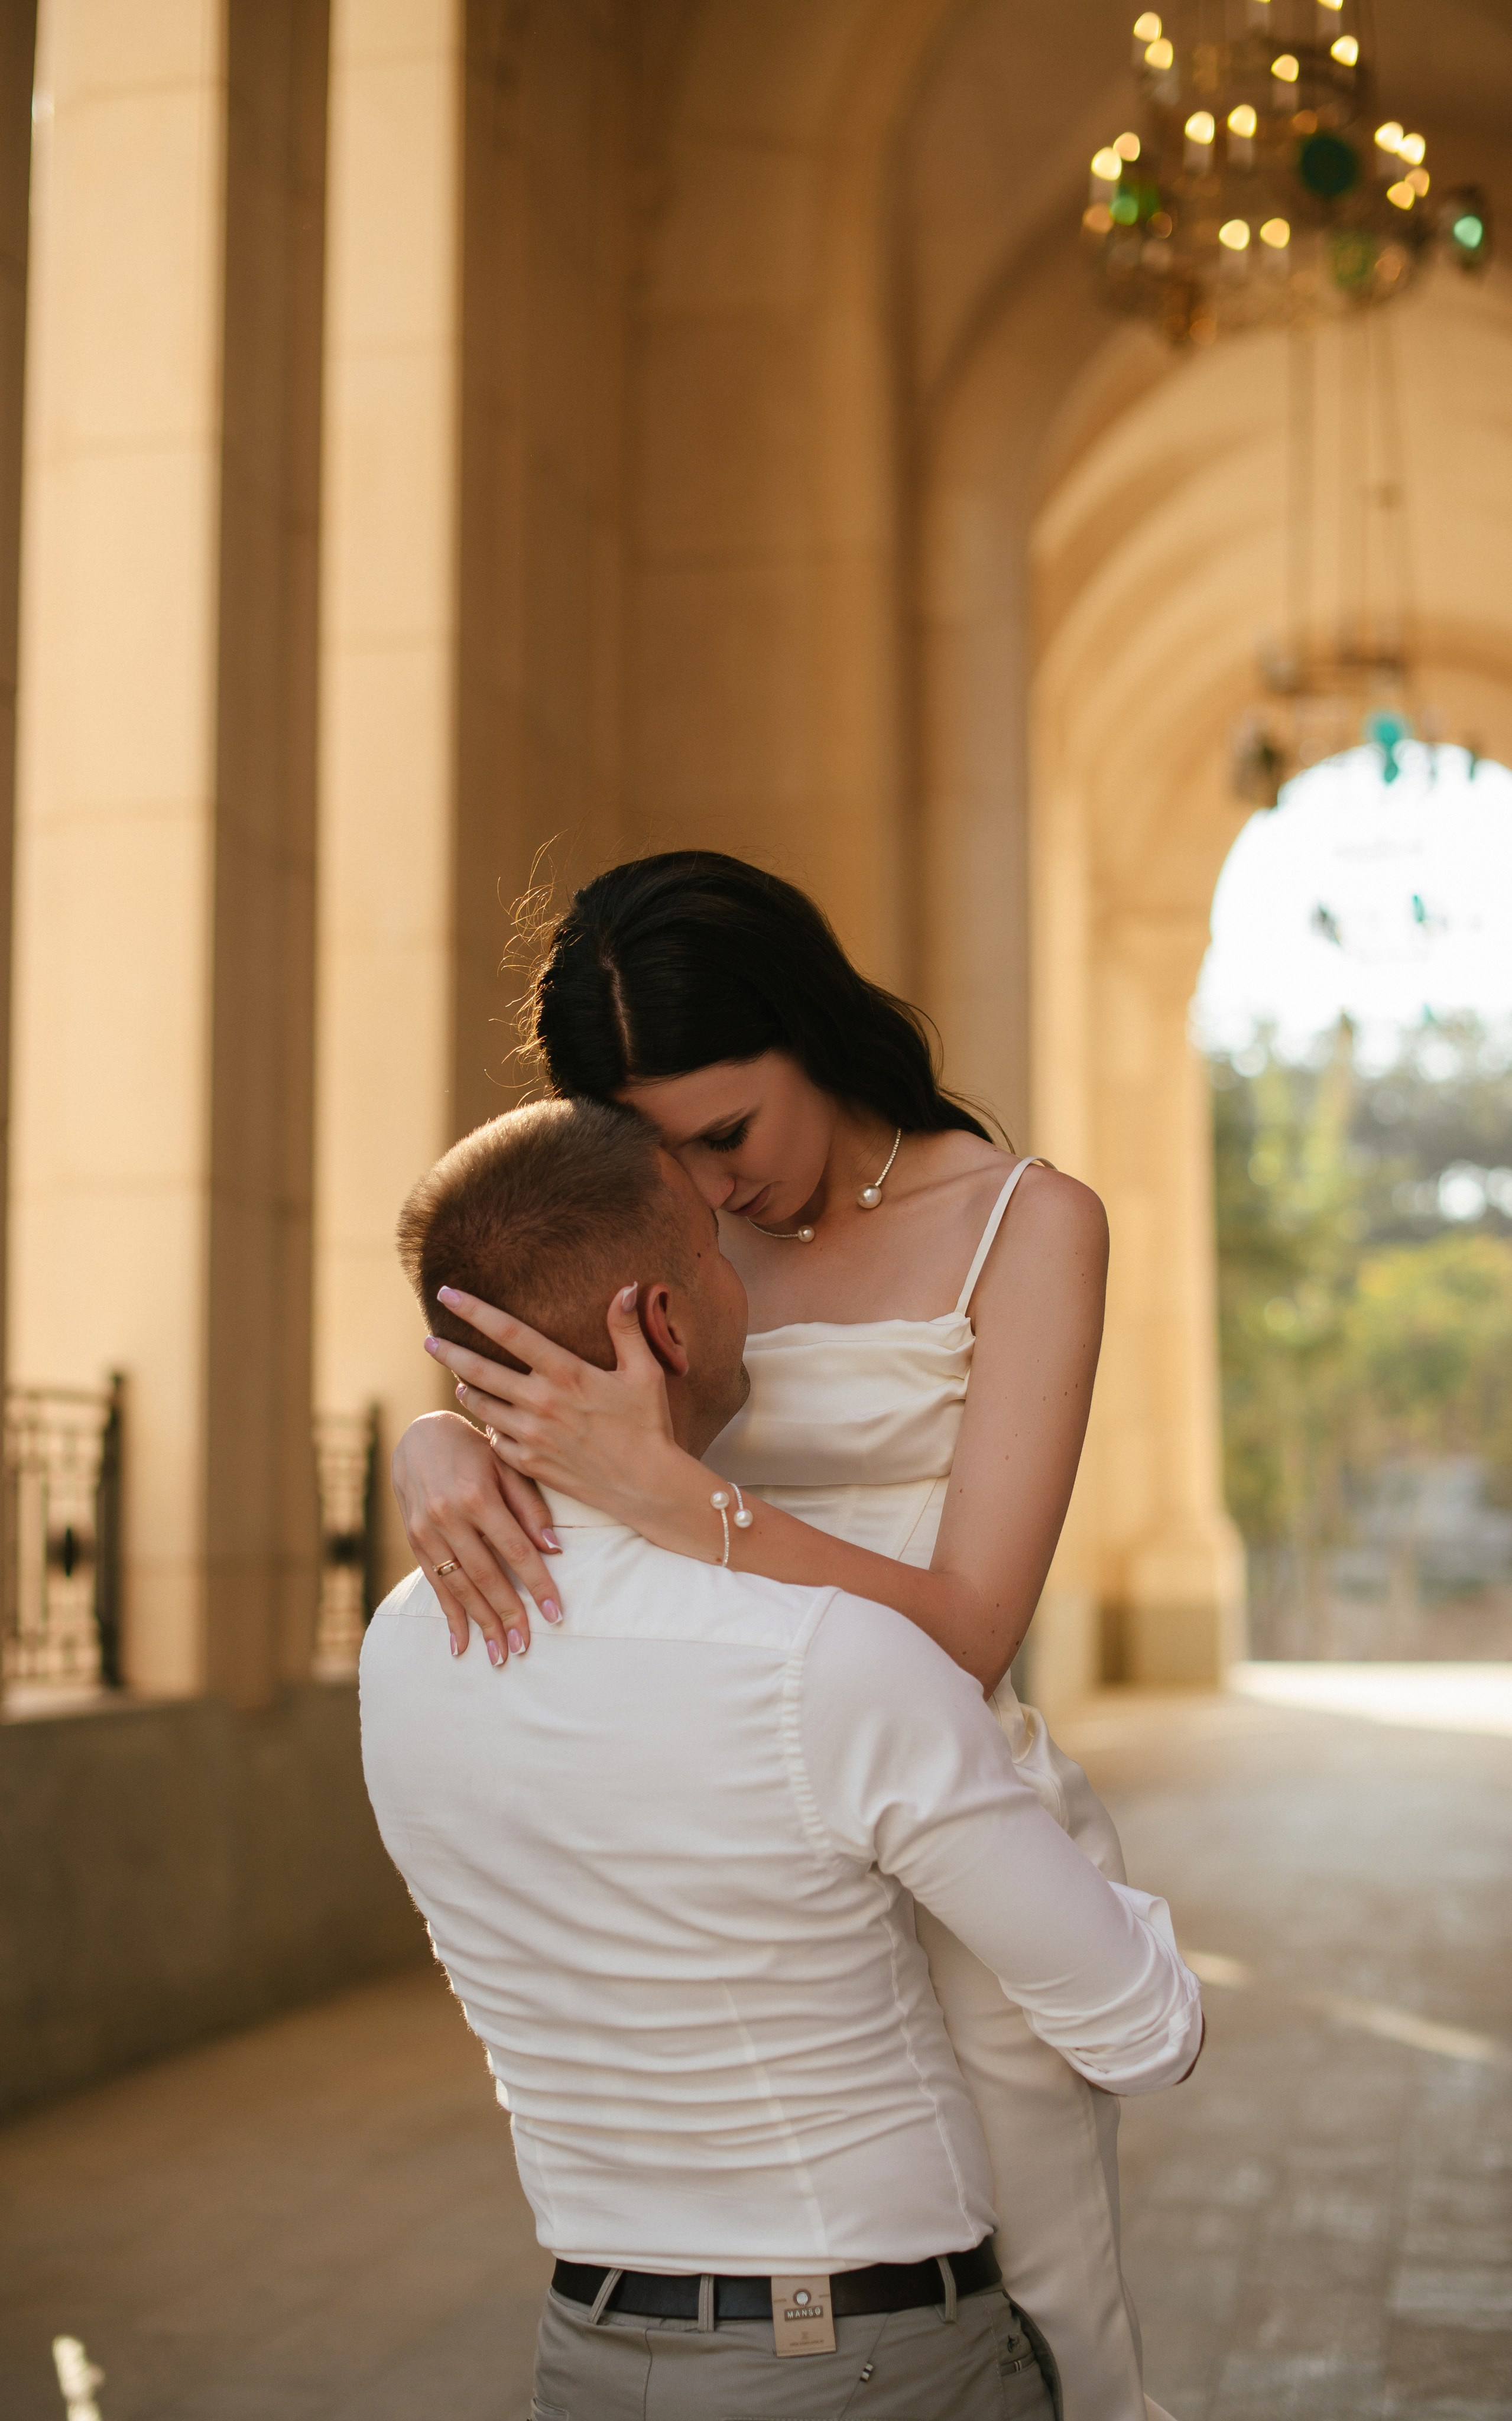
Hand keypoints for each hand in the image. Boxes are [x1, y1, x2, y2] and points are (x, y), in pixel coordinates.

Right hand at [390, 1411, 563, 1662]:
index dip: (537, 1584)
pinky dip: (449, 1616)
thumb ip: (531, 1507)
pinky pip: (434, 1585)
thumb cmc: (475, 1450)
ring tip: (500, 1655)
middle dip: (507, 1615)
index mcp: (478, 1496)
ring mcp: (427, 1532)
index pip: (515, 1551)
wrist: (419, 1437)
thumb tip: (555, 1549)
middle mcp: (448, 1517)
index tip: (556, 1614)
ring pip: (458, 1587)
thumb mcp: (508, 1466)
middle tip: (525, 1647)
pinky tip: (461, 1644)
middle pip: (485, 1575)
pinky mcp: (414, 1542)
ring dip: (480, 1624)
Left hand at [423, 1283, 678, 1512]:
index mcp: (566, 1373)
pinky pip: (494, 1439)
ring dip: (465, 1389)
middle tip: (429, 1340)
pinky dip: (487, 1426)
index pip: (509, 1332)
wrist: (645, 1485)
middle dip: (449, 1352)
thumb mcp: (644, 1371)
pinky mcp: (529, 1463)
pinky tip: (486, 1419)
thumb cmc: (647, 1425)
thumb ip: (626, 1329)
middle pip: (480, 1369)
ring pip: (482, 1405)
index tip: (448, 1294)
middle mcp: (541, 1402)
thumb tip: (628, 1286)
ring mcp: (531, 1435)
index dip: (474, 1310)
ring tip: (457, 1378)